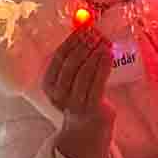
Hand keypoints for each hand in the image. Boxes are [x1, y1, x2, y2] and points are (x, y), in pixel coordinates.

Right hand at [43, 26, 114, 157]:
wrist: (87, 131)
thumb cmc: (80, 97)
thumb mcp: (71, 79)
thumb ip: (76, 57)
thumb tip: (85, 26)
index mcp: (49, 84)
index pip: (59, 57)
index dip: (72, 40)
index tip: (85, 27)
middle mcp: (58, 94)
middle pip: (71, 63)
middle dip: (85, 45)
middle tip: (97, 32)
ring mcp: (74, 103)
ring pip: (84, 72)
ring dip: (95, 53)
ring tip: (105, 41)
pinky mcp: (91, 108)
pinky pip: (97, 83)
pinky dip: (103, 65)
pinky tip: (108, 54)